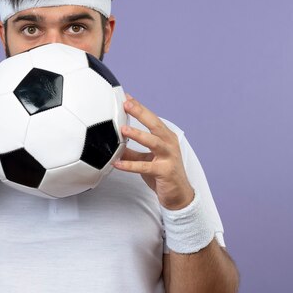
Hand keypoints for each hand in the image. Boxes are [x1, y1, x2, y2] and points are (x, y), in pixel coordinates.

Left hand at [113, 94, 193, 209]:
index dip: (139, 107)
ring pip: (153, 142)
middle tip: (126, 104)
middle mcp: (169, 143)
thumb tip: (114, 145)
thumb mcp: (146, 159)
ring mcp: (169, 157)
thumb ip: (131, 151)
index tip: (126, 97)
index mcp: (166, 137)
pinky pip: (145, 166)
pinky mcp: (164, 171)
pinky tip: (117, 164)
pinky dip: (130, 165)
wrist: (178, 195)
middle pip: (154, 124)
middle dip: (140, 113)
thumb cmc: (162, 174)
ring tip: (123, 130)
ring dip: (138, 135)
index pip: (151, 118)